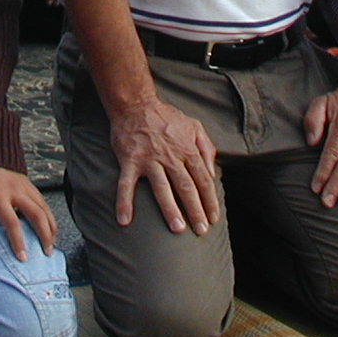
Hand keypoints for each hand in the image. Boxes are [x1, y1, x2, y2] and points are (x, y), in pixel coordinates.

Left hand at [0, 165, 56, 260]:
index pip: (12, 222)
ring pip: (44, 206)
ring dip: (51, 225)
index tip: (23, 257)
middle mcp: (15, 190)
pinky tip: (50, 223)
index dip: (18, 241)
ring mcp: (24, 184)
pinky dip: (49, 213)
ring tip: (53, 242)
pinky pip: (42, 199)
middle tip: (47, 252)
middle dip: (45, 235)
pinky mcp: (27, 181)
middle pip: (37, 214)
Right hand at [109, 99, 219, 233]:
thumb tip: (213, 172)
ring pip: (162, 188)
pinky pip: (126, 184)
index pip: (203, 179)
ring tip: (178, 229)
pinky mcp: (130, 161)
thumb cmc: (166, 117)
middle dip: (195, 210)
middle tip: (201, 231)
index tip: (213, 218)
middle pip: (186, 187)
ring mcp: (149, 160)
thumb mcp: (194, 126)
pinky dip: (124, 202)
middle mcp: (170, 157)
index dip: (209, 200)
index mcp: (187, 150)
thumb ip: (206, 147)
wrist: (136, 105)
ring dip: (170, 210)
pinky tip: (124, 220)